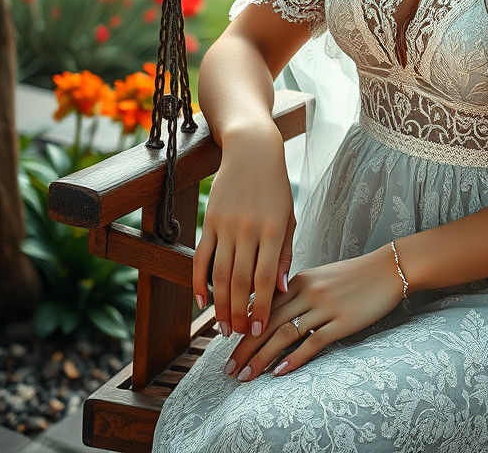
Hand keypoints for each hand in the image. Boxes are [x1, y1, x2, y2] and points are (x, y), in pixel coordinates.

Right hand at [193, 125, 295, 338]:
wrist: (252, 150)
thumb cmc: (275, 186)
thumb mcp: (288, 216)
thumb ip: (283, 252)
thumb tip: (280, 288)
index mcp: (272, 230)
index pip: (265, 278)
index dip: (262, 307)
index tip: (260, 330)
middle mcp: (248, 230)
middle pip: (239, 281)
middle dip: (239, 313)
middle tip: (239, 337)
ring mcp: (226, 225)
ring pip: (219, 274)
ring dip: (220, 305)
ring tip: (223, 327)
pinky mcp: (209, 221)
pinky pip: (201, 257)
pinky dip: (199, 281)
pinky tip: (202, 301)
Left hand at [221, 245, 406, 382]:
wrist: (389, 269)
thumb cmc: (355, 275)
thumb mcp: (321, 277)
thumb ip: (297, 292)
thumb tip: (272, 312)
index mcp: (300, 280)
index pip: (264, 305)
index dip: (244, 328)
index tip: (227, 346)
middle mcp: (309, 292)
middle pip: (268, 322)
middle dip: (245, 348)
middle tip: (229, 369)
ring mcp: (325, 307)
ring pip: (285, 334)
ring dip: (262, 358)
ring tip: (246, 376)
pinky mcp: (342, 322)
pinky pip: (313, 343)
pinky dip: (294, 358)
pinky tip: (280, 372)